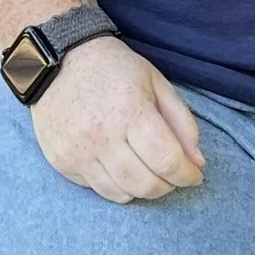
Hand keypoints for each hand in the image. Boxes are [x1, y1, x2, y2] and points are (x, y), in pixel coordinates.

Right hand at [29, 35, 206, 202]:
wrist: (57, 60)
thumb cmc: (113, 69)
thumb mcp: (156, 83)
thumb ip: (182, 122)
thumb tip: (197, 161)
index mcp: (131, 111)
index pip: (167, 161)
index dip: (187, 175)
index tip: (194, 175)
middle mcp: (102, 136)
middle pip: (146, 184)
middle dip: (168, 186)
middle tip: (173, 176)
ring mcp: (78, 151)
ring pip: (122, 194)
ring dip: (143, 190)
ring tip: (149, 173)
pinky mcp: (61, 161)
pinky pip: (98, 189)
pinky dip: (117, 186)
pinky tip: (122, 168)